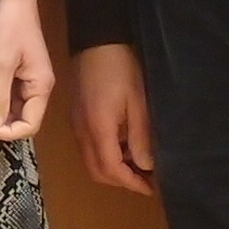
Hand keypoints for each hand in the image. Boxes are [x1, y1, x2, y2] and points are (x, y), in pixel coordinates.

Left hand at [0, 0, 54, 142]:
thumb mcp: (1, 64)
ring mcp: (30, 79)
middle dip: (2, 123)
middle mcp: (39, 86)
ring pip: (16, 109)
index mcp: (41, 86)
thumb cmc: (10, 25)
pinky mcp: (20, 71)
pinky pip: (11, 95)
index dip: (8, 132)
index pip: (30, 125)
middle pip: (24, 119)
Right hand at [73, 43, 154, 196]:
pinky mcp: (77, 118)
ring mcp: (77, 125)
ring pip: (92, 161)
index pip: (111, 169)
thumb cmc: (120, 68)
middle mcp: (82, 132)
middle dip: (121, 181)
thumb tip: (146, 165)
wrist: (95, 41)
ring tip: (139, 165)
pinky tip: (125, 146)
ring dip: (114, 170)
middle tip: (146, 180)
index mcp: (98, 129)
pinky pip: (89, 147)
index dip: (132, 183)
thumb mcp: (137, 101)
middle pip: (98, 171)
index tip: (152, 188)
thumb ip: (140, 137)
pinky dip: (106, 156)